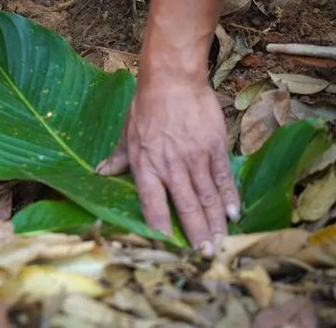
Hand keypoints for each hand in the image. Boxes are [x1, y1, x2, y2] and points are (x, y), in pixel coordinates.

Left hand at [97, 77, 238, 254]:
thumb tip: (100, 173)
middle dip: (197, 235)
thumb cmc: (146, 105)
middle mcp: (170, 166)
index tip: (168, 248)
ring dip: (215, 223)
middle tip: (206, 257)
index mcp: (146, 165)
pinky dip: (229, 197)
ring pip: (207, 197)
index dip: (160, 228)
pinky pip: (222, 177)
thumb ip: (117, 158)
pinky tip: (235, 214)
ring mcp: (195, 157)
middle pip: (186, 207)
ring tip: (221, 244)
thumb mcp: (126, 132)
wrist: (173, 79)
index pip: (152, 204)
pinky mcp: (214, 147)